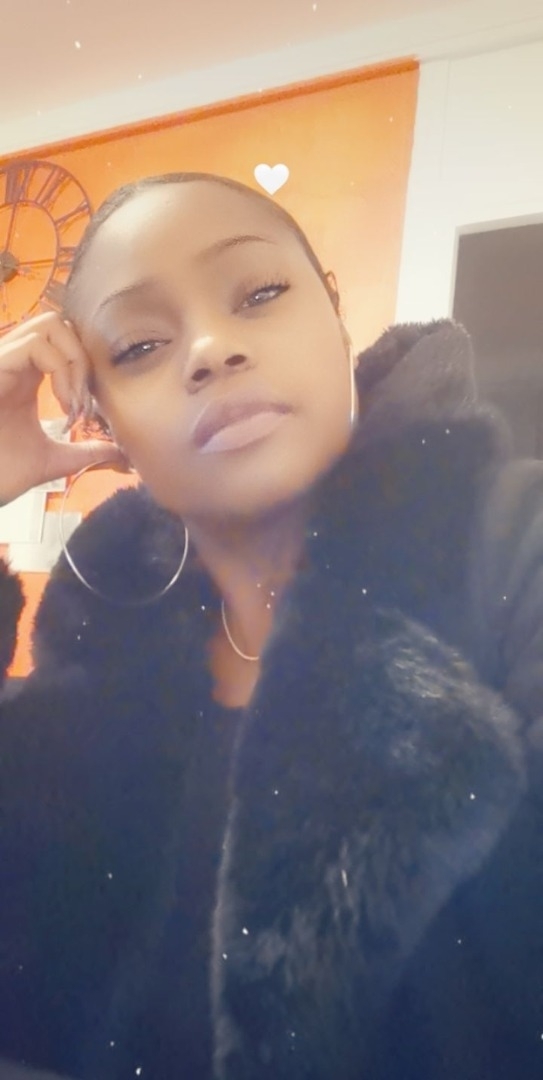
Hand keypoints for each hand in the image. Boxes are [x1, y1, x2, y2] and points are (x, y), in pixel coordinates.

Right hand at [0, 312, 125, 504]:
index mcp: (25, 378)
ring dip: (75, 361)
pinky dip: (60, 369)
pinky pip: (35, 344)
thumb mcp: (52, 460)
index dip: (86, 365)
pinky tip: (63, 402)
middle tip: (84, 399)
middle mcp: (14, 363)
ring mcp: (3, 361)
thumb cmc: (0, 473)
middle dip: (84, 356)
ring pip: (50, 324)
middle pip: (59, 324)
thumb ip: (84, 452)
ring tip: (74, 402)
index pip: (64, 344)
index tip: (89, 407)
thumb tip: (117, 452)